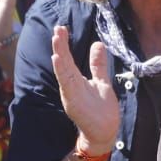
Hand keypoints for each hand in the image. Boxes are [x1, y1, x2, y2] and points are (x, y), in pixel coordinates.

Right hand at [50, 25, 118, 151]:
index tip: (62, 28)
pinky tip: (57, 59)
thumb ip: (98, 65)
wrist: (104, 132)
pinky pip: (66, 84)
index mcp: (76, 80)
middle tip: (57, 28)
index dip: (64, 44)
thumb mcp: (101, 81)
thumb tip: (98, 44)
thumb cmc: (101, 110)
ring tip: (56, 39)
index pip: (68, 59)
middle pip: (63, 62)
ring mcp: (71, 94)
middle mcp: (70, 85)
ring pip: (63, 71)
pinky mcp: (73, 102)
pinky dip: (61, 71)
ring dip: (59, 54)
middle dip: (60, 45)